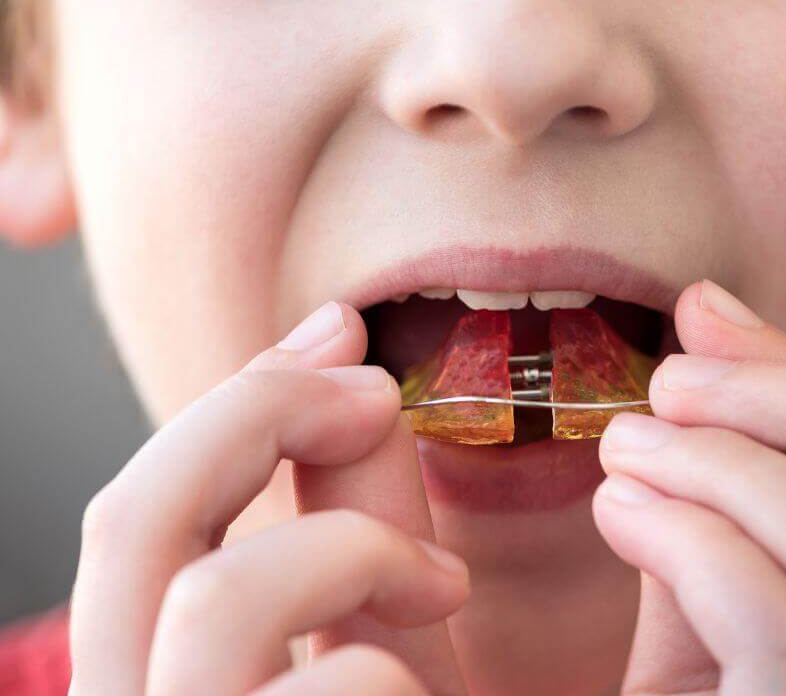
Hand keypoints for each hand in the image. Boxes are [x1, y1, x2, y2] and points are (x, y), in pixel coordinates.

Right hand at [68, 302, 468, 695]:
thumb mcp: (385, 643)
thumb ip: (358, 537)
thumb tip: (357, 387)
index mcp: (151, 676)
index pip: (142, 512)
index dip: (238, 399)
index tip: (340, 331)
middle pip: (132, 522)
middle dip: (261, 412)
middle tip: (377, 392)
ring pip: (218, 598)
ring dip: (362, 554)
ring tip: (446, 587)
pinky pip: (344, 683)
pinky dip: (406, 676)